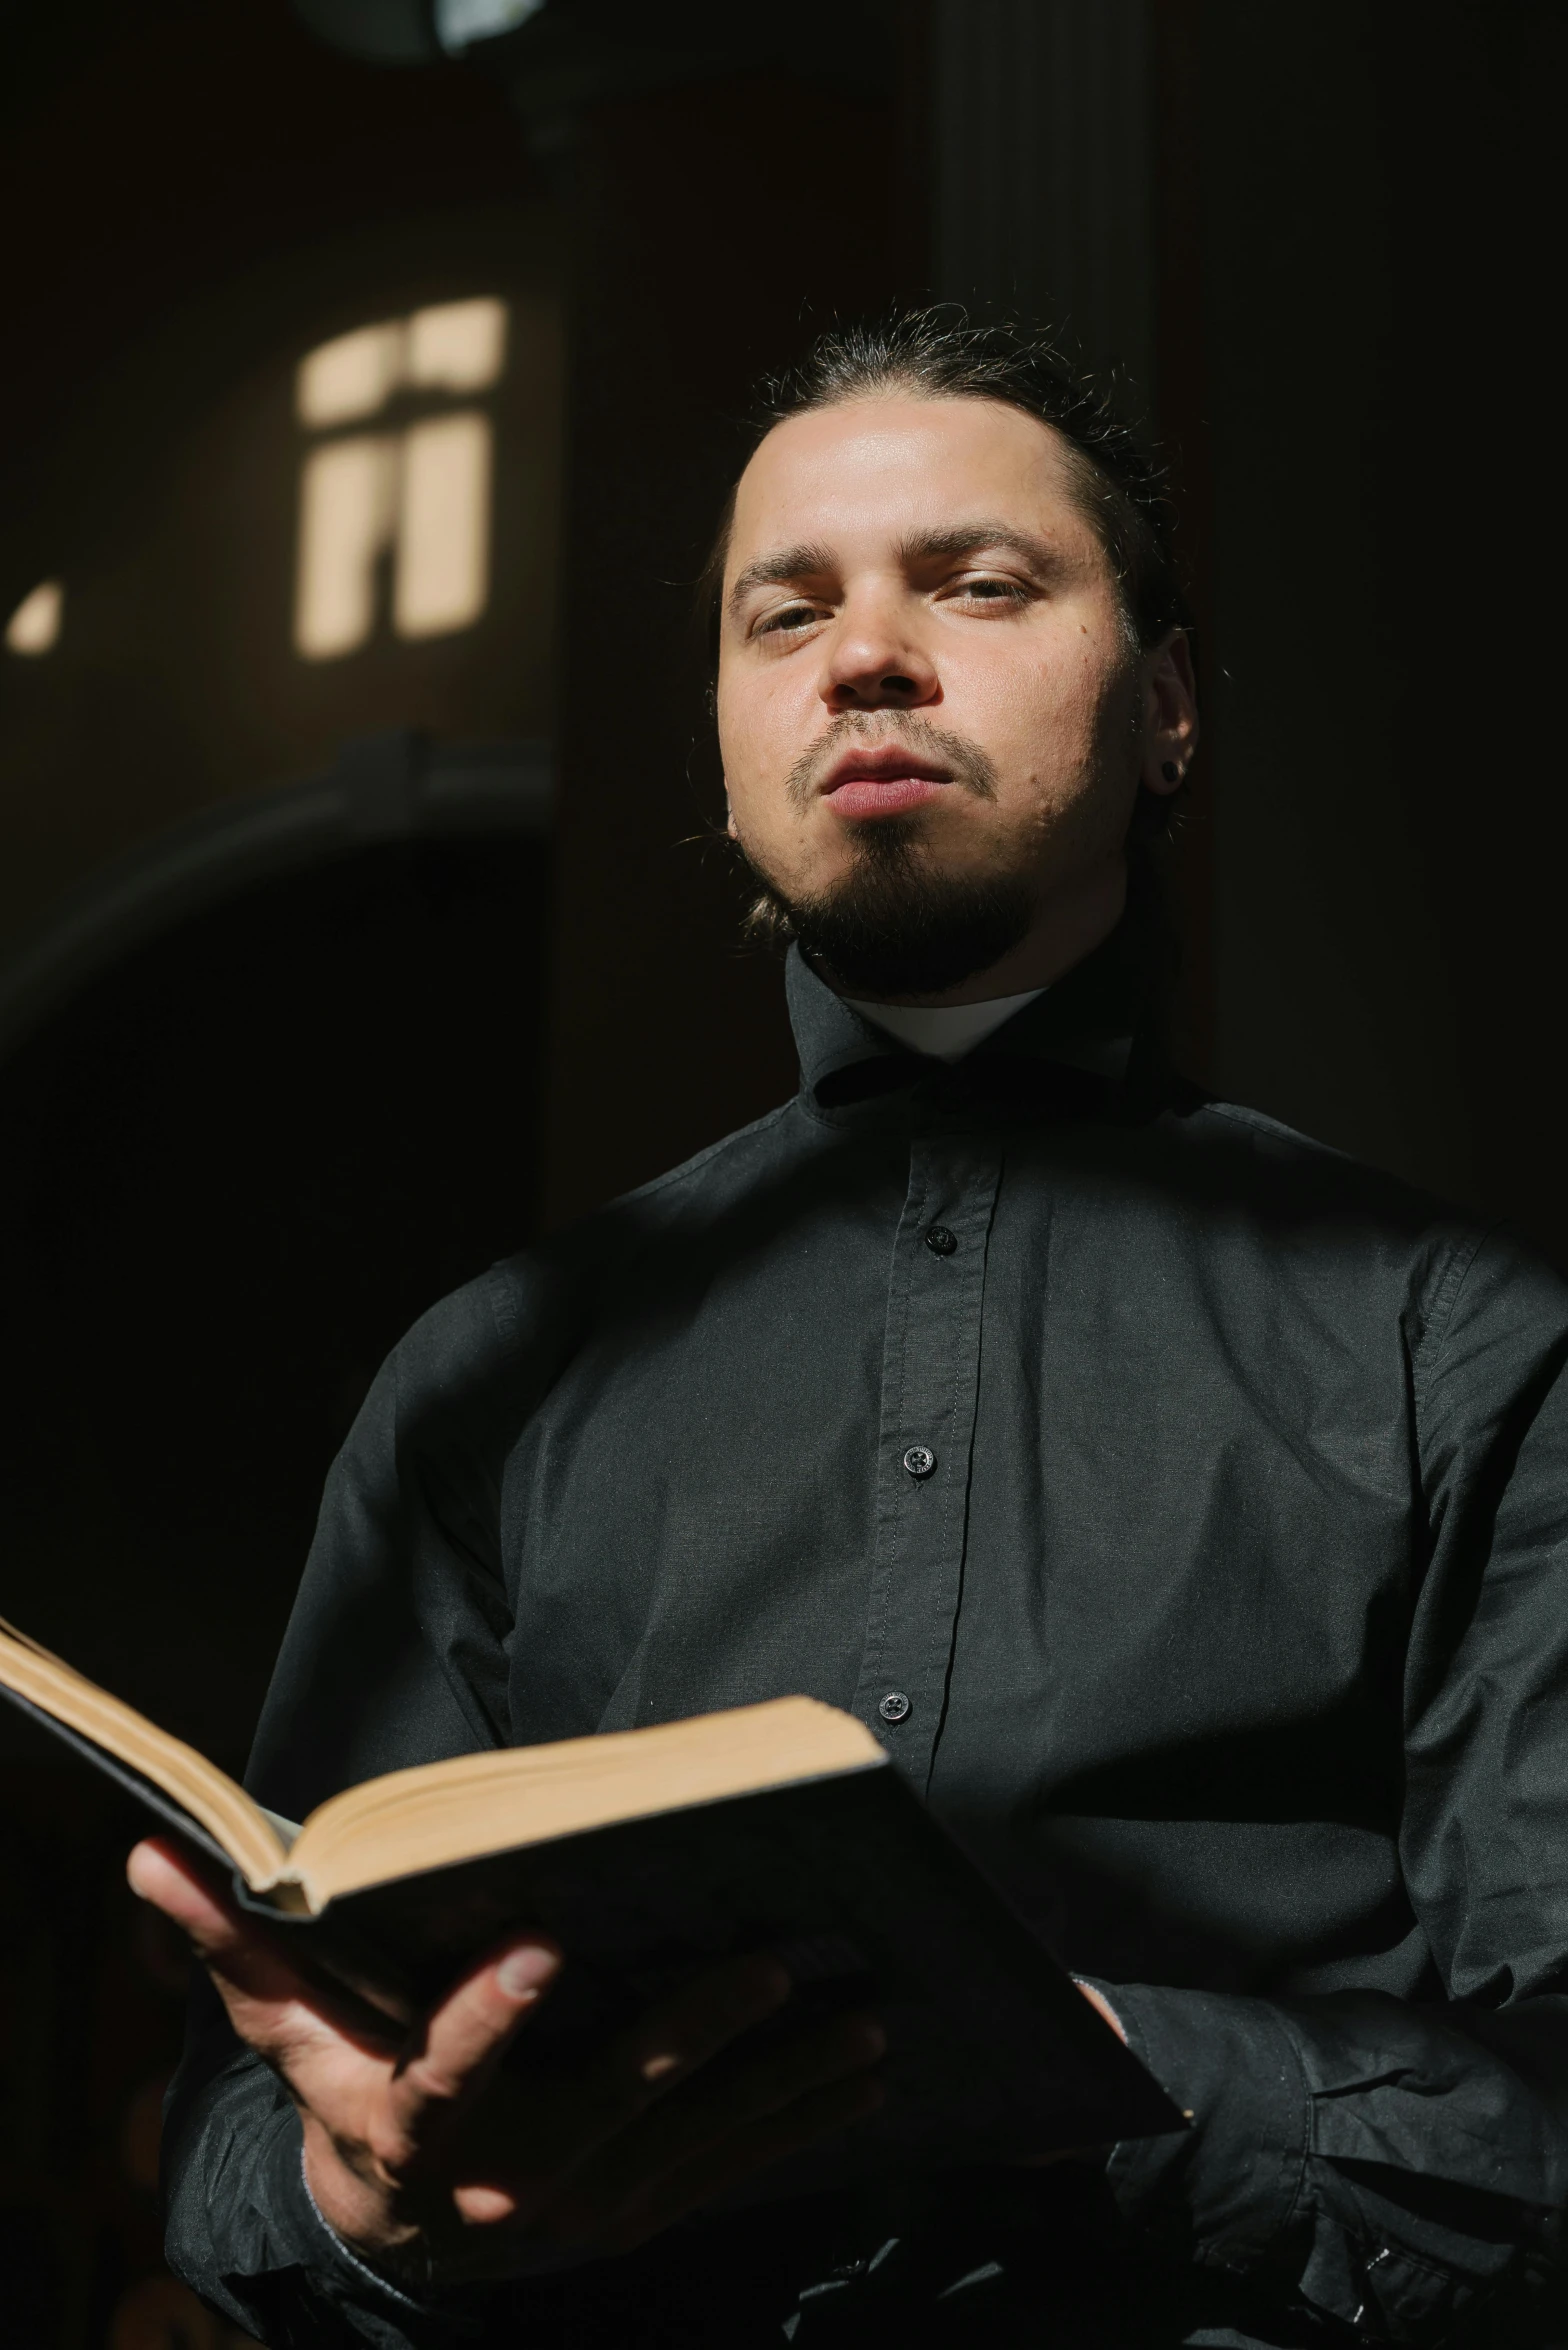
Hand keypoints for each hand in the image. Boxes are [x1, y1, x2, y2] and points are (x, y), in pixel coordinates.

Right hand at [128, 1837, 884, 2283]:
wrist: (395, 2237)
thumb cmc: (345, 2098)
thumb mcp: (287, 2031)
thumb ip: (237, 1948)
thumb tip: (153, 1856)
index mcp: (412, 2128)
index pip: (443, 2075)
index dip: (487, 2015)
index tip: (540, 1942)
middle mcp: (503, 2181)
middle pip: (609, 2104)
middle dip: (698, 2034)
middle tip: (772, 1961)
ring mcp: (582, 2210)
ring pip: (693, 2143)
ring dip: (785, 2084)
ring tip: (865, 2024)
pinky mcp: (636, 2217)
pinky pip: (726, 2174)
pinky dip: (798, 2129)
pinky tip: (866, 2082)